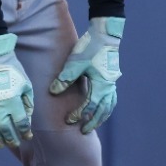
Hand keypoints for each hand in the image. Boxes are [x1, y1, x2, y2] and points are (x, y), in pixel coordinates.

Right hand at [0, 34, 33, 147]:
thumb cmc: (12, 70)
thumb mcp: (26, 84)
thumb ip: (28, 101)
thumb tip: (28, 116)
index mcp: (13, 102)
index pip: (21, 123)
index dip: (25, 132)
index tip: (28, 136)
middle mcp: (0, 107)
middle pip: (6, 130)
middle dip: (12, 139)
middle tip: (15, 143)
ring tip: (2, 144)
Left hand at [49, 17, 123, 133]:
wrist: (106, 34)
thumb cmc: (90, 47)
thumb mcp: (75, 62)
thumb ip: (65, 78)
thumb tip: (53, 91)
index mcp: (101, 85)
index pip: (89, 105)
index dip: (79, 114)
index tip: (69, 121)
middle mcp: (109, 87)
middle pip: (102, 110)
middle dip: (92, 121)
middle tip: (83, 131)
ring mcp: (112, 83)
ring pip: (109, 106)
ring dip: (101, 116)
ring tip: (94, 124)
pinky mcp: (112, 78)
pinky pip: (112, 98)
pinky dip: (107, 107)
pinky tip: (102, 108)